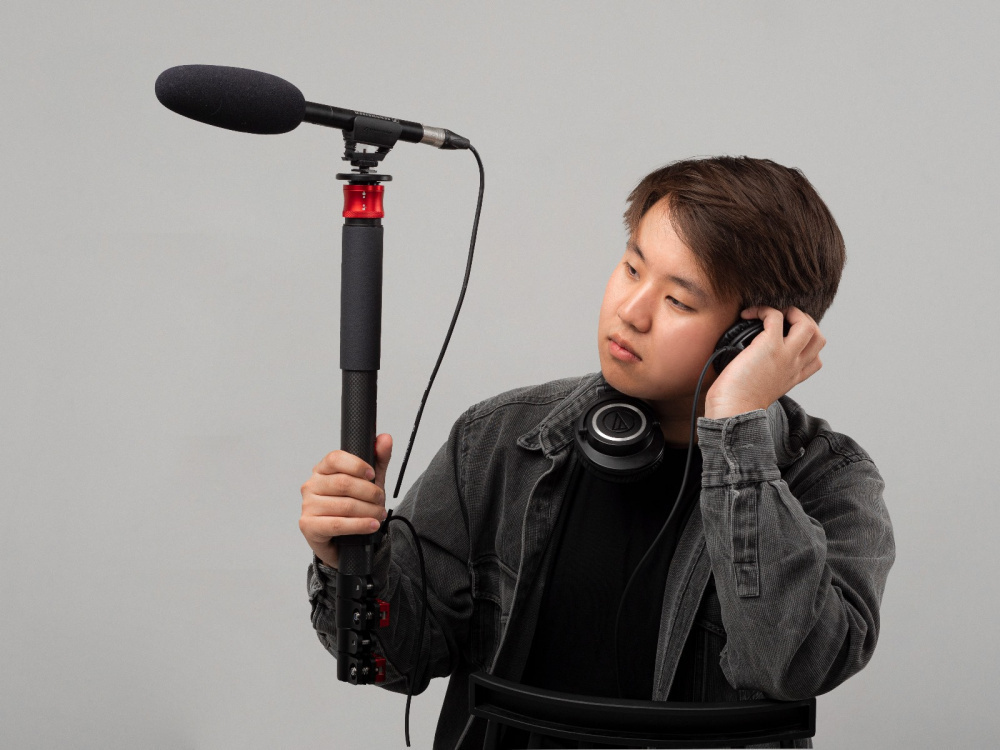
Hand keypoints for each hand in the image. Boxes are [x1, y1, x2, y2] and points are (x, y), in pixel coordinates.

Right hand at [299, 433, 392, 568]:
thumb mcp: (369, 482)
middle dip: (369, 492)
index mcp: (322, 470)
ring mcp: (307, 506)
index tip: (372, 474)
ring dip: (368, 511)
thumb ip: (378, 460)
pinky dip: (359, 525)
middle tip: (381, 500)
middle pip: (343, 483)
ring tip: (379, 515)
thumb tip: (385, 438)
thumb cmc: (353, 506)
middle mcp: (311, 485)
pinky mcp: (308, 526)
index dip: (357, 465)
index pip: (335, 458)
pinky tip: (371, 525)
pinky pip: (337, 524)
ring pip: (344, 505)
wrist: (342, 540)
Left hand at [704, 306, 825, 419]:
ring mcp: (786, 355)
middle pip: (819, 337)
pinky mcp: (770, 346)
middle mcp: (794, 366)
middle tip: (783, 320)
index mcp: (792, 378)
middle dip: (805, 322)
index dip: (807, 345)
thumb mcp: (761, 390)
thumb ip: (765, 376)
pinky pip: (775, 317)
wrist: (733, 411)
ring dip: (791, 312)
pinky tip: (748, 314)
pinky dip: (763, 310)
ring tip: (771, 313)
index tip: (788, 340)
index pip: (816, 360)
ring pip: (807, 324)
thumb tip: (748, 360)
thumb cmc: (737, 403)